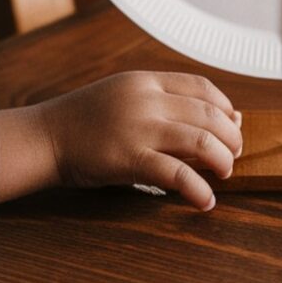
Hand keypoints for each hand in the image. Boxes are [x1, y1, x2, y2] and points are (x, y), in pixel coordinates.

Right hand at [0, 71, 242, 211]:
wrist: (47, 136)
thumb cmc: (86, 119)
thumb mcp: (124, 96)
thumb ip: (160, 102)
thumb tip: (203, 117)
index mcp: (146, 81)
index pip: (201, 86)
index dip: (225, 105)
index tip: (233, 122)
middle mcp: (147, 99)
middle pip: (207, 113)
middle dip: (230, 135)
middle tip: (234, 153)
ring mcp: (139, 127)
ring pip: (200, 140)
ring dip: (222, 159)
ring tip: (226, 173)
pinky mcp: (130, 158)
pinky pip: (176, 174)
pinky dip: (198, 189)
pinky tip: (205, 201)